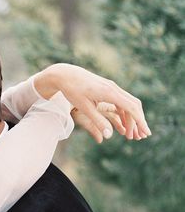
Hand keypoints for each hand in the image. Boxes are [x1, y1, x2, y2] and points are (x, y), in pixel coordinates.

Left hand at [34, 63, 150, 143]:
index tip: (146, 133)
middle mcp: (114, 88)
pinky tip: (123, 125)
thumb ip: (97, 122)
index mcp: (109, 93)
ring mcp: (111, 87)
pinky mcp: (107, 89)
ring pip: (128, 104)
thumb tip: (108, 136)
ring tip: (131, 135)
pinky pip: (120, 102)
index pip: (131, 108)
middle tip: (141, 137)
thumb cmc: (73, 91)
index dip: (140, 121)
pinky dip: (123, 114)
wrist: (65, 74)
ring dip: (131, 119)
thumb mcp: (84, 108)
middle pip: (133, 106)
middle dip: (138, 122)